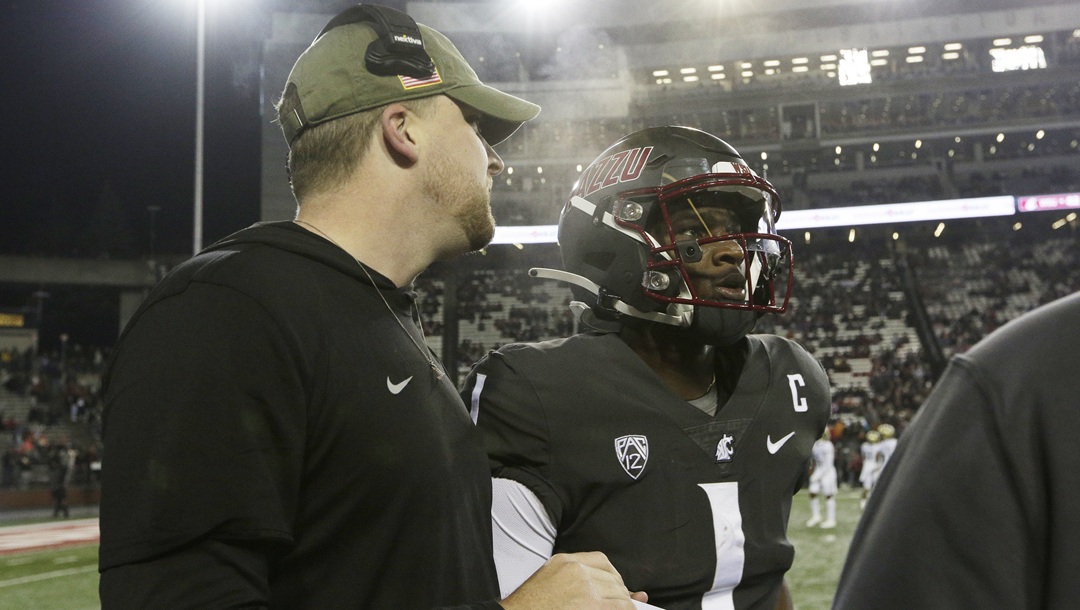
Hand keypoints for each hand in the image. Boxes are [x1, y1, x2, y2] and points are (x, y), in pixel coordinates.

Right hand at [499, 552, 648, 609]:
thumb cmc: (531, 607)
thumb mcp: (552, 584)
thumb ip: (584, 583)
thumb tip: (633, 594)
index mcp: (564, 562)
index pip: (602, 561)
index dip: (611, 579)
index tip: (611, 592)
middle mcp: (576, 570)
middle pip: (613, 579)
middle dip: (617, 596)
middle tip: (612, 607)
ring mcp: (585, 588)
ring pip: (620, 595)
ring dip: (620, 607)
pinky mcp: (592, 606)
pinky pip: (622, 608)